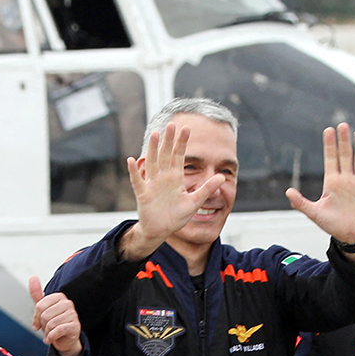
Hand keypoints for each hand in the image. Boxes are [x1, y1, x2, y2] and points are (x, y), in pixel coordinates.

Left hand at [29, 278, 82, 355]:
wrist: (64, 340)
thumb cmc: (53, 323)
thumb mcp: (43, 309)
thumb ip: (37, 295)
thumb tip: (33, 277)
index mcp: (59, 297)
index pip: (40, 305)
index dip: (36, 317)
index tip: (38, 322)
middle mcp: (67, 303)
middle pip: (45, 315)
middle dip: (43, 325)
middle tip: (47, 328)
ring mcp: (73, 314)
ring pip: (51, 324)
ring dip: (47, 332)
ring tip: (51, 333)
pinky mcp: (75, 326)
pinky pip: (58, 330)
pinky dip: (51, 337)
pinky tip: (52, 339)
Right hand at [122, 122, 215, 256]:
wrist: (161, 230)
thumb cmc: (176, 216)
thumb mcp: (195, 201)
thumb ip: (207, 188)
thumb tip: (223, 176)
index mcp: (175, 178)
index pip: (179, 156)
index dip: (182, 143)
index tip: (186, 128)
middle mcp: (163, 177)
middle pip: (165, 155)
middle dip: (168, 140)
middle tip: (171, 124)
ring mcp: (153, 184)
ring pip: (152, 163)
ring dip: (153, 149)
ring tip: (154, 134)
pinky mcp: (144, 194)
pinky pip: (138, 181)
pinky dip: (134, 172)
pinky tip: (131, 160)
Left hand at [286, 124, 354, 248]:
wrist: (350, 237)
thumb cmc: (331, 225)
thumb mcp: (314, 213)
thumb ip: (301, 203)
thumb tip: (288, 192)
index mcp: (332, 182)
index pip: (330, 159)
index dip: (329, 145)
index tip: (328, 130)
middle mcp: (346, 180)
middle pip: (345, 156)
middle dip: (343, 141)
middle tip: (342, 125)